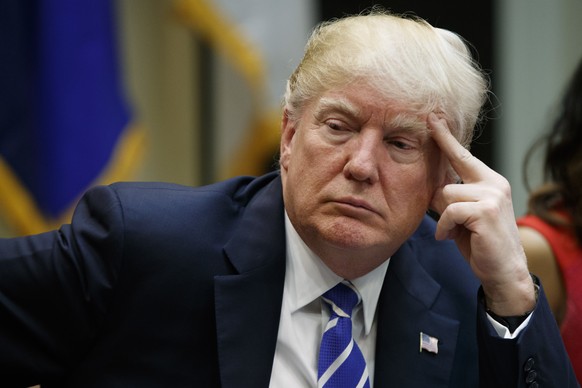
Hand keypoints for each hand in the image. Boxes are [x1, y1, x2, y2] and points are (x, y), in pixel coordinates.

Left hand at [428, 113, 535, 315]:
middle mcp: (494, 183)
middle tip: (450, 213)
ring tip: (455, 231)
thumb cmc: (480, 243)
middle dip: (440, 196)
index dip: (446, 138)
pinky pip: (449, 211)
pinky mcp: (486, 210)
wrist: (503, 271)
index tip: (433, 118)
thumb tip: (432, 185)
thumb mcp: (463, 215)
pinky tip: (451, 237)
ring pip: (446, 194)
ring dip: (444, 217)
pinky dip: (445, 227)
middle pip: (450, 175)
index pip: (463, 156)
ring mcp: (492, 195)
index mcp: (490, 181)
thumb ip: (451, 196)